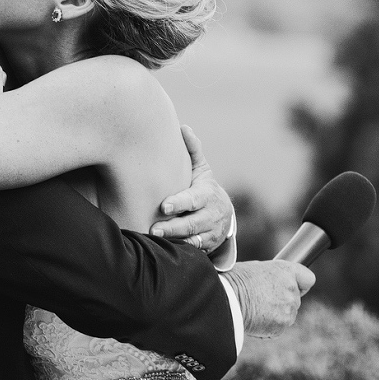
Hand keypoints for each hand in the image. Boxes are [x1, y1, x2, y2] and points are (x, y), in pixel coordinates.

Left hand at [150, 125, 232, 250]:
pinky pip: (194, 251)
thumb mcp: (200, 170)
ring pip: (193, 240)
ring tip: (155, 241)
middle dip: (174, 227)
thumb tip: (183, 127)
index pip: (194, 199)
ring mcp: (210, 232)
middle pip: (192, 223)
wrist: (224, 214)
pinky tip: (164, 252)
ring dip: (175, 241)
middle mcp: (210, 214)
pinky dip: (181, 252)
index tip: (164, 206)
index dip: (180, 203)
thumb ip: (192, 150)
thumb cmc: (203, 187)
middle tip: (154, 230)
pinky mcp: (206, 246)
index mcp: (207, 194)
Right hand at [222, 260, 314, 338]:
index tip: (292, 286)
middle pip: (295, 299)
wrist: (225, 299)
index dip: (300, 284)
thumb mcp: (256, 269)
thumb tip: (273, 284)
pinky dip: (267, 328)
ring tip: (255, 309)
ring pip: (287, 315)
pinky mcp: (281, 326)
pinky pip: (277, 328)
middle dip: (282, 301)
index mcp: (286, 271)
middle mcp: (291, 290)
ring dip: (275, 315)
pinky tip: (253, 319)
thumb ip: (273, 276)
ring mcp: (288, 309)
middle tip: (261, 300)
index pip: (308, 279)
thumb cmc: (234, 281)